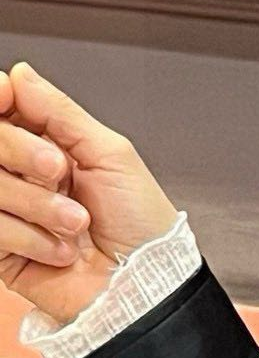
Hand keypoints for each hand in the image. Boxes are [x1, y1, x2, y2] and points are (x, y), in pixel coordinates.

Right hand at [0, 62, 180, 325]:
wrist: (144, 284)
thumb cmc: (142, 224)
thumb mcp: (111, 154)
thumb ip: (60, 112)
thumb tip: (20, 74)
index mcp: (48, 144)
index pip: (4, 109)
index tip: (3, 96)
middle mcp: (23, 174)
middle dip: (22, 151)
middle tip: (58, 170)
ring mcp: (9, 211)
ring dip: (36, 203)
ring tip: (76, 223)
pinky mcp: (1, 249)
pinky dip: (30, 237)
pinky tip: (59, 249)